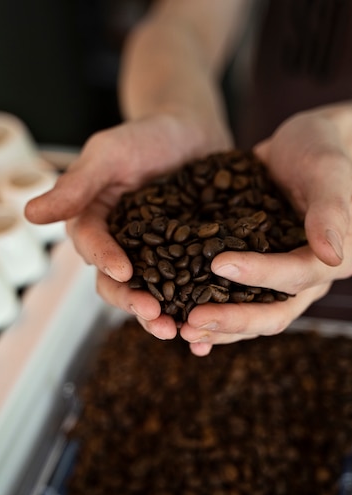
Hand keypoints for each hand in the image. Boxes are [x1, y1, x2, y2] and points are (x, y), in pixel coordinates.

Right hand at [25, 112, 230, 340]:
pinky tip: (203, 336)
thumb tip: (30, 214)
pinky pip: (183, 291)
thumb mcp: (111, 153)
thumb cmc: (146, 136)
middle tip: (154, 315)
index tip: (123, 272)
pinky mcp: (183, 263)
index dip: (105, 260)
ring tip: (178, 332)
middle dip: (132, 302)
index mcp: (94, 224)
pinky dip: (190, 313)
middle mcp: (119, 248)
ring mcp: (152, 258)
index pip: (92, 247)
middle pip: (116, 283)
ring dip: (159, 317)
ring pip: (149, 294)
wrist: (193, 132)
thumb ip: (77, 184)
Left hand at [181, 105, 351, 355]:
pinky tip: (181, 322)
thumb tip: (333, 256)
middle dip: (231, 320)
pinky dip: (210, 311)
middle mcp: (302, 279)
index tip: (218, 264)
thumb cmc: (320, 151)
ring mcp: (276, 280)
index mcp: (327, 260)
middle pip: (271, 314)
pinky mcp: (253, 274)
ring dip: (217, 327)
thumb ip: (330, 212)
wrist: (302, 145)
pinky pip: (233, 301)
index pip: (294, 277)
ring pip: (250, 317)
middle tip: (192, 322)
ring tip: (182, 329)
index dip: (258, 274)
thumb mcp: (326, 172)